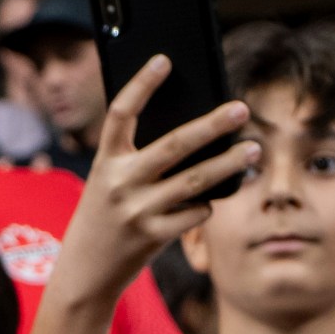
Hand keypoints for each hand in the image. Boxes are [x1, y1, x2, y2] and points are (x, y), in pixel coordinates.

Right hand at [49, 55, 257, 307]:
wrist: (83, 273)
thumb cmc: (102, 219)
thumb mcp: (108, 185)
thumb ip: (139, 162)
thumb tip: (197, 139)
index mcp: (104, 163)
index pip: (120, 114)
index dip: (141, 85)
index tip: (164, 60)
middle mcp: (118, 184)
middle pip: (174, 145)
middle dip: (212, 125)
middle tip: (241, 108)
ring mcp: (137, 211)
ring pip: (194, 180)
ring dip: (228, 163)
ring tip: (252, 149)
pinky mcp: (153, 236)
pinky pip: (194, 213)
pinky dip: (207, 204)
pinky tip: (211, 200)